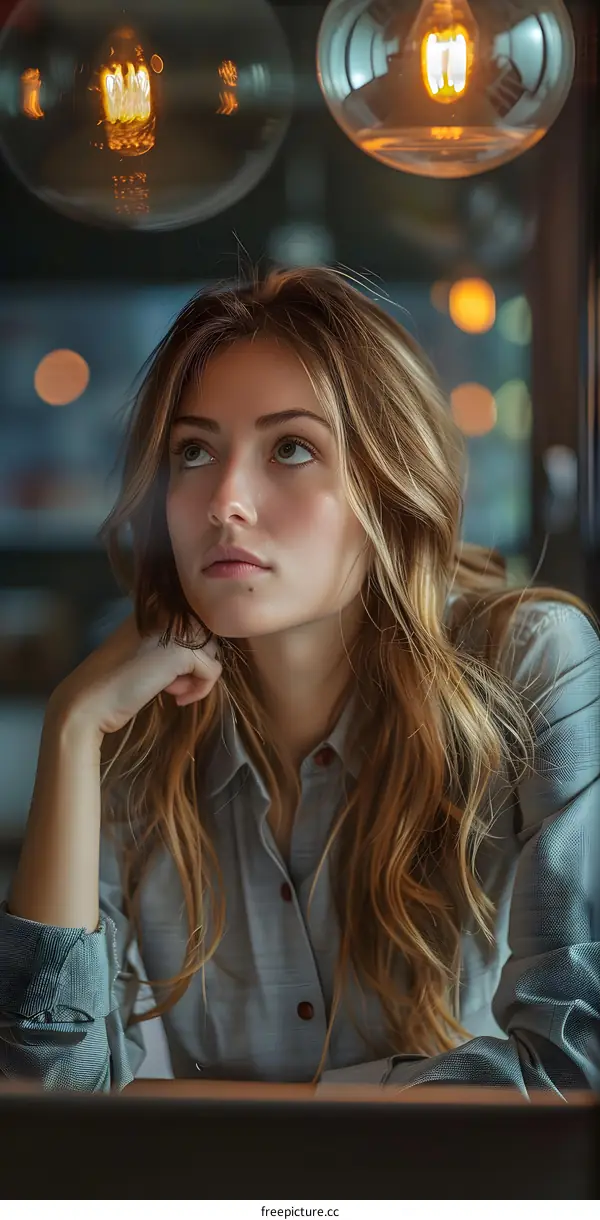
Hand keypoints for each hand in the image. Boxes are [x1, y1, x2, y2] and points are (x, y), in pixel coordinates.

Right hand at [48, 613, 221, 737]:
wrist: (89, 701)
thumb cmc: (113, 681)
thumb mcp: (145, 650)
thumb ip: (170, 640)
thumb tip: (206, 651)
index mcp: (154, 606)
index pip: (195, 620)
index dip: (190, 649)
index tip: (170, 670)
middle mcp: (166, 609)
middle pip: (207, 635)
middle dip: (194, 663)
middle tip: (170, 683)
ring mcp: (175, 628)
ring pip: (212, 651)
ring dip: (196, 676)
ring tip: (171, 690)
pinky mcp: (182, 651)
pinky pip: (212, 671)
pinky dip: (200, 690)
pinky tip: (176, 699)